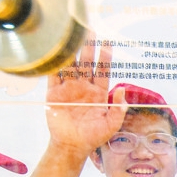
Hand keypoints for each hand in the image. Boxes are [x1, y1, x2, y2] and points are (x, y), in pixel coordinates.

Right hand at [46, 36, 126, 152]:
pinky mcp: (54, 94)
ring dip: (71, 52)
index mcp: (98, 92)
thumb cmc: (93, 137)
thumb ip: (118, 109)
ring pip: (70, 66)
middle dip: (88, 47)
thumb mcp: (111, 125)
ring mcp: (69, 89)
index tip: (108, 42)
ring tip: (72, 35)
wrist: (72, 146)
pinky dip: (54, 65)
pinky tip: (55, 52)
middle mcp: (84, 87)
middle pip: (86, 63)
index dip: (105, 56)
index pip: (102, 70)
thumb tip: (122, 90)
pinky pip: (53, 76)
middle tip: (90, 30)